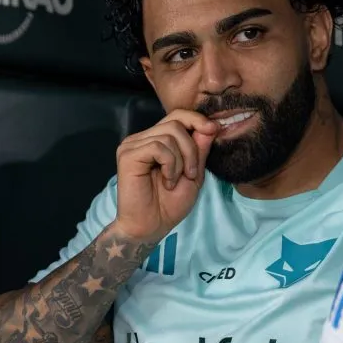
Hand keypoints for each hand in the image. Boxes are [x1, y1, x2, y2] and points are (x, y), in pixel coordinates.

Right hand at [113, 109, 219, 241]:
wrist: (151, 226)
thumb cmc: (170, 204)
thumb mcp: (194, 174)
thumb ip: (200, 150)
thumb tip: (211, 125)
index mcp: (156, 140)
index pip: (177, 115)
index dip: (197, 119)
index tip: (214, 130)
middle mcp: (142, 138)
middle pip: (176, 123)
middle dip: (192, 149)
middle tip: (191, 173)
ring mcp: (132, 145)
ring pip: (169, 134)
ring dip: (181, 160)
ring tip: (175, 180)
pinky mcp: (127, 155)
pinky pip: (158, 147)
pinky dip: (170, 165)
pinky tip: (166, 181)